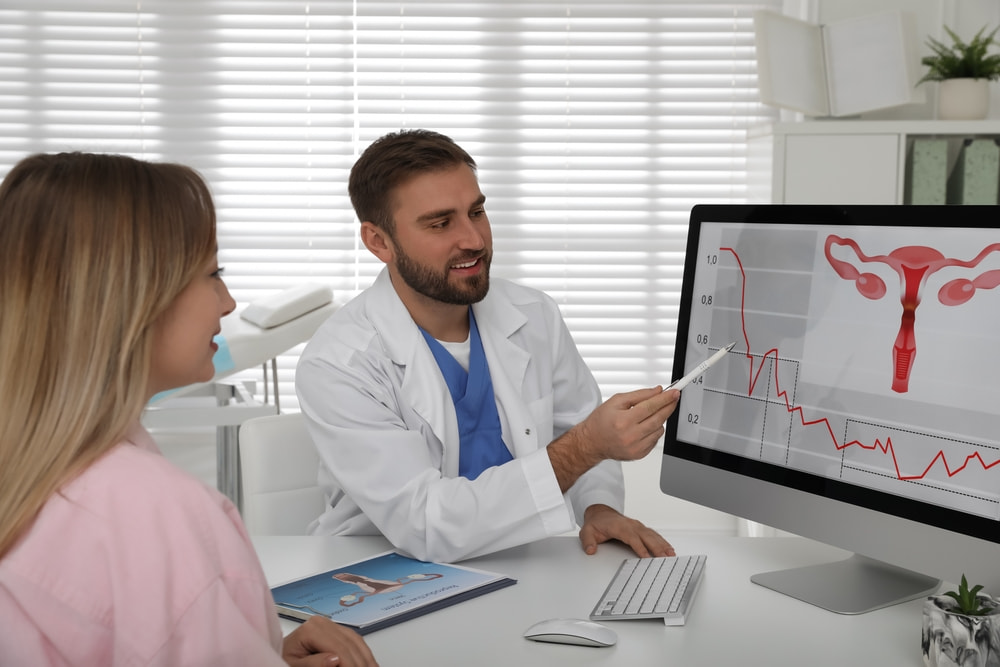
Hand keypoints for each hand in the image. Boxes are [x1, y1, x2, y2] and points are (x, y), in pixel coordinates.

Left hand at [282, 616, 378, 666]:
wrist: (279, 654)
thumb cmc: (284, 659)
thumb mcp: (292, 665)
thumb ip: (312, 663)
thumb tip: (335, 659)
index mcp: (311, 629)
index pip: (339, 649)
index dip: (351, 665)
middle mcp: (322, 623)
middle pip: (350, 645)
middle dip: (361, 663)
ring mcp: (330, 625)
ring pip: (356, 641)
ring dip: (366, 658)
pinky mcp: (335, 630)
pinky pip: (354, 640)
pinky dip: (363, 653)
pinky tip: (368, 662)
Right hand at [547, 386, 678, 491]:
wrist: (592, 442)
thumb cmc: (601, 421)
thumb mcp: (616, 401)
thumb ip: (639, 395)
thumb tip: (658, 391)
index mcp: (623, 420)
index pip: (650, 406)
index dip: (664, 398)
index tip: (674, 392)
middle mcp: (630, 435)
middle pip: (658, 419)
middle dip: (668, 407)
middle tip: (673, 398)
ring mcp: (635, 447)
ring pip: (659, 430)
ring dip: (659, 420)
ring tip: (648, 415)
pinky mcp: (639, 454)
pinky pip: (655, 440)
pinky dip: (654, 431)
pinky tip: (643, 427)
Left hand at [578, 504, 674, 557]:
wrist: (600, 513)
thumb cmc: (596, 523)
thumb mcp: (586, 531)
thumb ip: (587, 541)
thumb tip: (590, 550)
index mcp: (619, 526)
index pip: (631, 537)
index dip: (640, 547)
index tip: (647, 557)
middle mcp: (631, 525)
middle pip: (646, 536)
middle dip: (657, 547)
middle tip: (665, 558)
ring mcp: (637, 526)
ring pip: (652, 535)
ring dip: (662, 544)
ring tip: (671, 554)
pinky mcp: (641, 528)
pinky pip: (653, 534)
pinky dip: (662, 541)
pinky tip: (668, 548)